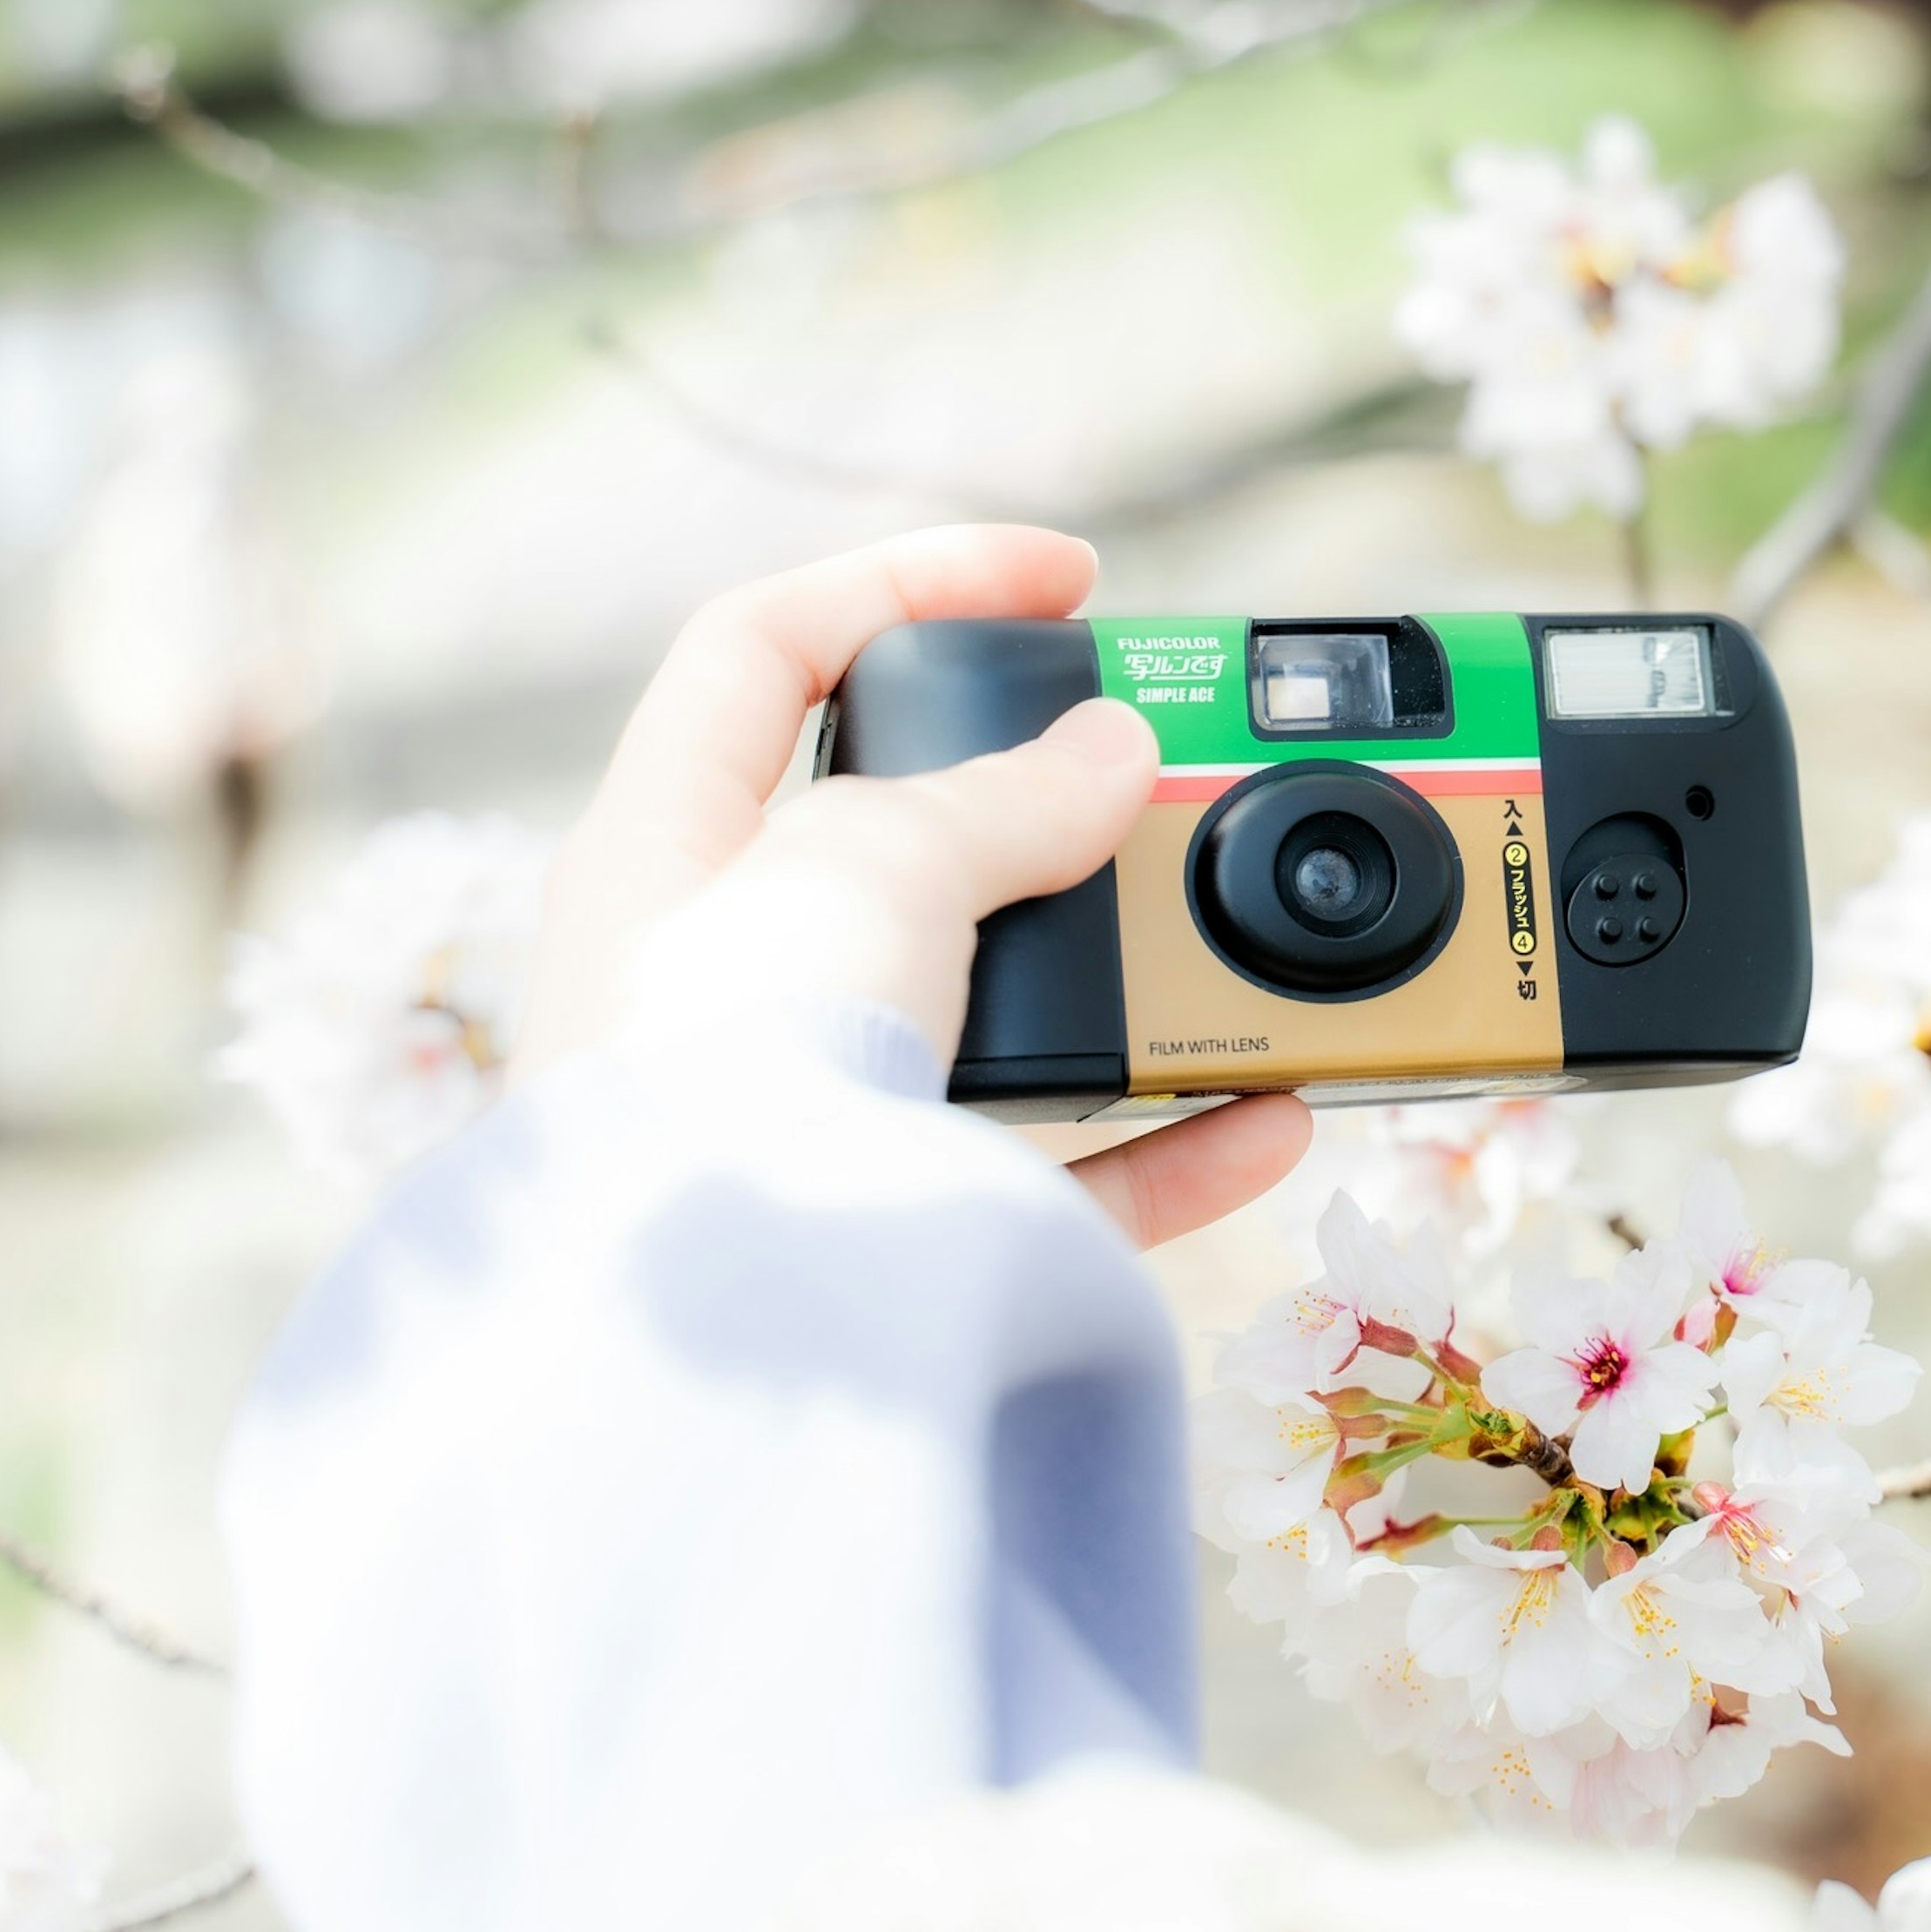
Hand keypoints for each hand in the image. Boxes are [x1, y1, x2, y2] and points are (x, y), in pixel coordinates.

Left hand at [519, 525, 1310, 1246]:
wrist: (695, 1354)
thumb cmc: (724, 1065)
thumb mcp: (868, 867)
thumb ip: (999, 799)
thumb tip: (1110, 755)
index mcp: (662, 848)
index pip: (764, 649)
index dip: (910, 576)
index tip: (1069, 577)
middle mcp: (721, 975)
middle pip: (902, 835)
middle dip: (1048, 798)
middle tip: (1166, 775)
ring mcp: (812, 1111)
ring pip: (992, 1008)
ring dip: (1123, 973)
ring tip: (1237, 940)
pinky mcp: (899, 1240)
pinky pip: (1056, 1173)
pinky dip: (1168, 1145)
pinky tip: (1268, 1116)